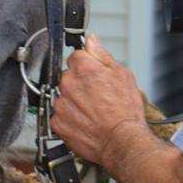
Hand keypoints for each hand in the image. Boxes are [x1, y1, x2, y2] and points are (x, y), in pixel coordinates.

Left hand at [52, 35, 147, 166]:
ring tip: (92, 110)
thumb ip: (102, 55)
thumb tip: (92, 41)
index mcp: (84, 69)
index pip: (76, 55)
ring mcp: (61, 104)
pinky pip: (59, 113)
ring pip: (63, 94)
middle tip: (97, 94)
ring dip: (73, 99)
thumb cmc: (125, 111)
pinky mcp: (57, 122)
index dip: (88, 64)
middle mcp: (68, 84)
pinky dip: (69, 116)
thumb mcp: (123, 75)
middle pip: (68, 75)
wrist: (120, 141)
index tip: (95, 74)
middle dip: (80, 82)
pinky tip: (84, 120)